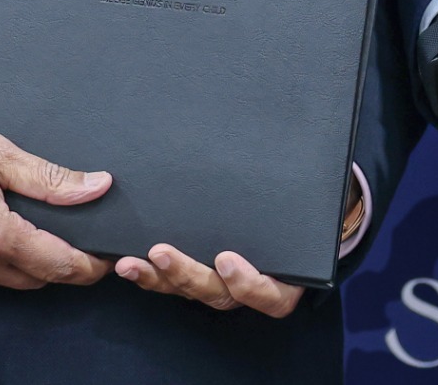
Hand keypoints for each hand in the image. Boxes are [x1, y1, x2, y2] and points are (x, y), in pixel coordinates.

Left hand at [111, 167, 367, 315]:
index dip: (249, 282)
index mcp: (286, 276)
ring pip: (189, 291)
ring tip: (130, 262)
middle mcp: (249, 285)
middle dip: (188, 275)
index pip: (271, 294)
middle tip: (161, 253)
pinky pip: (170, 284)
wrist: (287, 201)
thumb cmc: (299, 197)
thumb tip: (313, 145)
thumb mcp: (303, 192)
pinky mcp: (194, 274)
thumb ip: (301, 181)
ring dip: (159, 278)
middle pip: (219, 293)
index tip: (227, 258)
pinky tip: (124, 260)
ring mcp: (219, 282)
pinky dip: (148, 274)